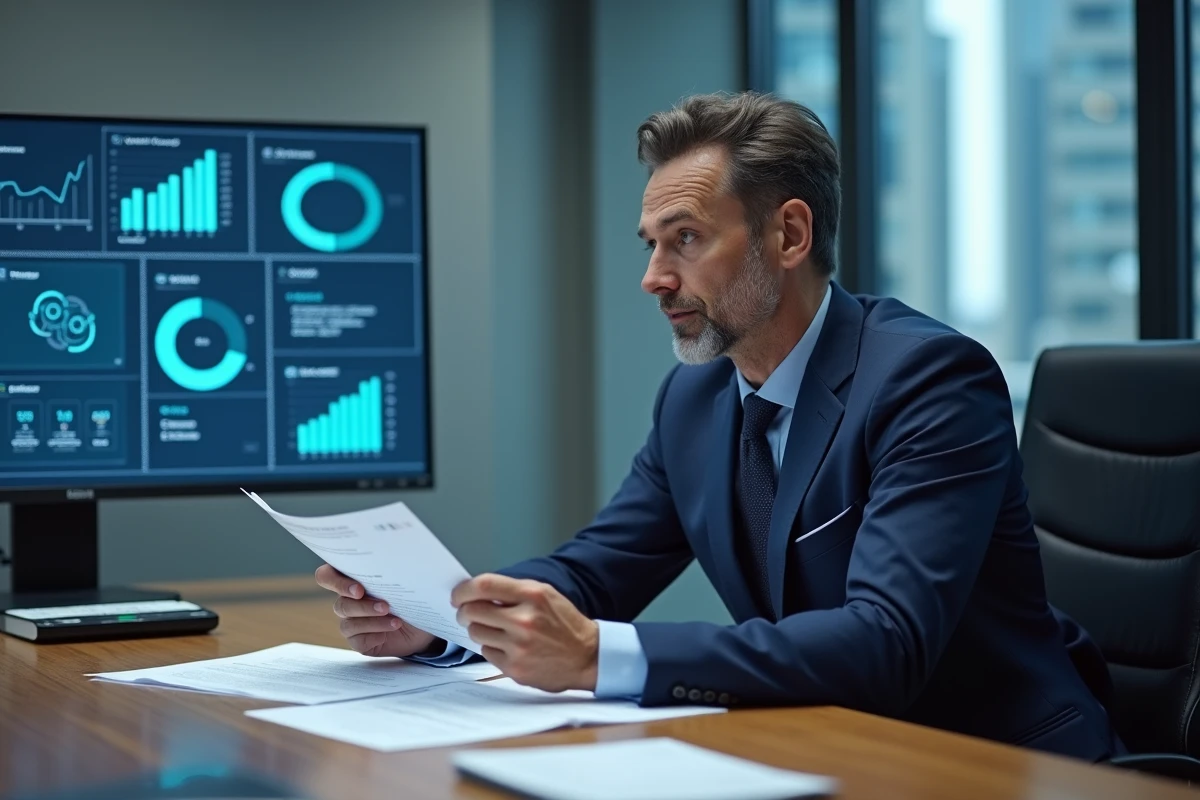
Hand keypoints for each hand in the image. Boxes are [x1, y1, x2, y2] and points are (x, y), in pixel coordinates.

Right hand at [314, 564, 436, 657]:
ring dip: (373, 621)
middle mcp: (347, 600)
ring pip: (349, 623)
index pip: (326, 576)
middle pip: (341, 603)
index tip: (358, 588)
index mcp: (352, 579)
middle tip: (384, 606)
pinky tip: (391, 630)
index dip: (334, 581)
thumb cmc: (412, 595)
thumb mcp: (409, 578)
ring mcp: (351, 622)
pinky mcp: (359, 641)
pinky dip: (375, 635)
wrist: (423, 623)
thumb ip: (400, 567)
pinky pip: (358, 640)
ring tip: (396, 620)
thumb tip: (411, 557)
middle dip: (362, 606)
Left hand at [451, 574, 598, 692]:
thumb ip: (514, 591)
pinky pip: (486, 653)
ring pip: (476, 633)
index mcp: (533, 595)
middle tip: (466, 613)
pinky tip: (506, 646)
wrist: (588, 656)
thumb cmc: (565, 624)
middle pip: (473, 610)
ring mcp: (519, 646)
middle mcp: (525, 620)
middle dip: (464, 611)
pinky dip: (491, 648)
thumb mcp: (545, 595)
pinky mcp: (515, 668)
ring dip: (478, 629)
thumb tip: (477, 592)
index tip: (457, 594)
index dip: (463, 590)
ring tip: (493, 629)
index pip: (484, 585)